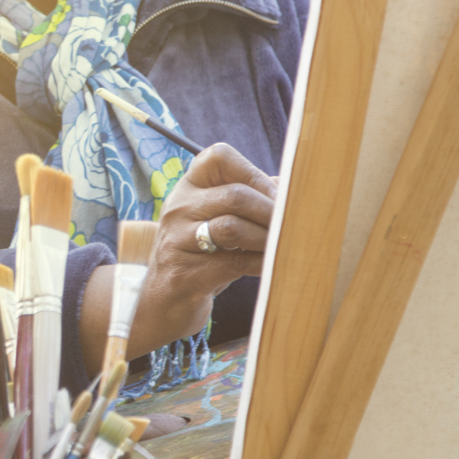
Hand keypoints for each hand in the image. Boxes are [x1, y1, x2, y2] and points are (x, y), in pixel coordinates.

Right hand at [136, 142, 277, 346]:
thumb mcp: (218, 220)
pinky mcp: (185, 274)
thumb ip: (250, 200)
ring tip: (283, 246)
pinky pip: (234, 262)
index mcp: (188, 187)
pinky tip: (273, 267)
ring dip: (267, 238)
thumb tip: (291, 189)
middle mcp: (177, 208)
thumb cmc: (203, 256)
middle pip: (234, 195)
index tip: (276, 195)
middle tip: (294, 225)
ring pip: (232, 228)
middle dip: (271, 211)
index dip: (254, 172)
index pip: (218, 157)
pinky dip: (262, 263)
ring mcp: (176, 241)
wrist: (164, 302)